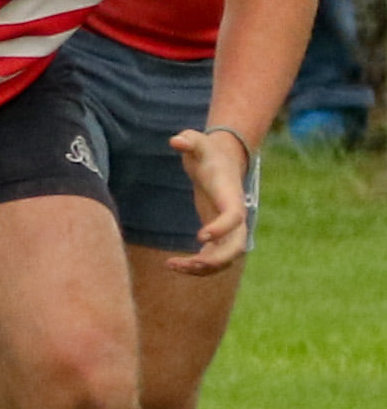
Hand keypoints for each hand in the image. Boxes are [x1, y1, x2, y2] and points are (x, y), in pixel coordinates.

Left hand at [166, 127, 251, 273]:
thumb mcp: (199, 142)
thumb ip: (189, 140)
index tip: (200, 236)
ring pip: (225, 259)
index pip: (235, 216)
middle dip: (217, 259)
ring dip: (203, 268)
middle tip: (191, 262)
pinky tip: (171, 264)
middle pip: (237, 246)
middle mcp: (235, 216)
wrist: (221, 162)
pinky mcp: (218, 237)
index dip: (222, 228)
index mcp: (231, 196)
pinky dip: (196, 267)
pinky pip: (212, 259)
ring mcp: (229, 229)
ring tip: (172, 265)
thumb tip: (175, 140)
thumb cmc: (208, 152)